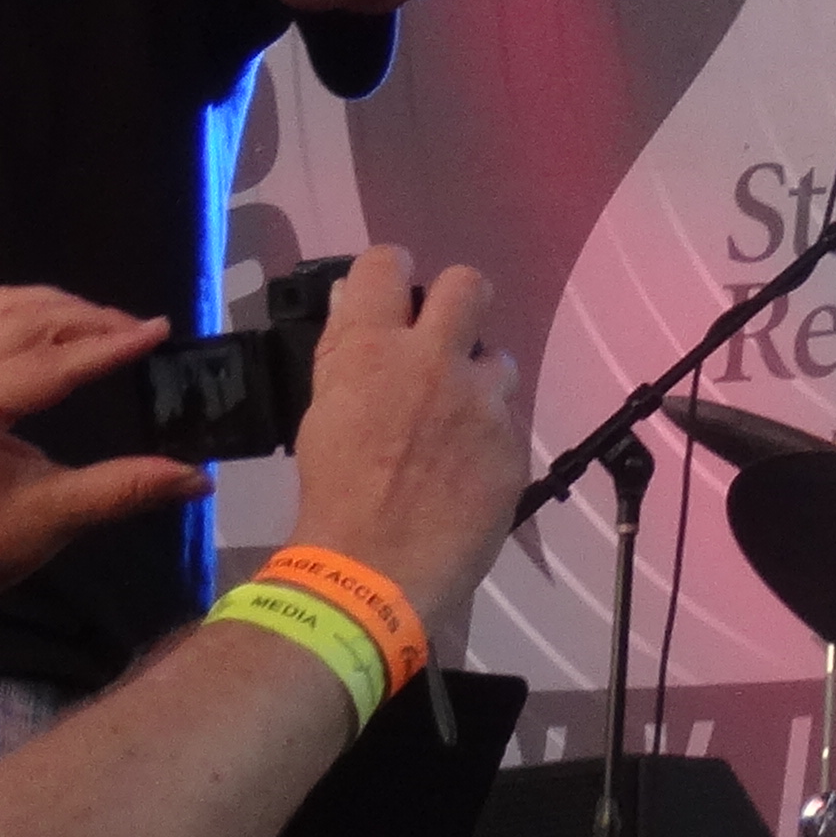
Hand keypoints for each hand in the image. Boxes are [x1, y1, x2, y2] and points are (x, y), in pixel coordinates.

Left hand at [0, 289, 204, 613]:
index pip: (55, 360)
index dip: (112, 344)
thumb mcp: (52, 519)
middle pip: (34, 319)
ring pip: (10, 308)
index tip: (163, 330)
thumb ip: (125, 488)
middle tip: (147, 335)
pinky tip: (60, 330)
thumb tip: (198, 478)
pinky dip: (32, 313)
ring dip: (64, 309)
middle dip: (94, 320)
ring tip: (111, 329)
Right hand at [279, 246, 529, 648]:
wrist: (372, 573)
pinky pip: (506, 420)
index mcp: (375, 349)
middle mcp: (437, 361)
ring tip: (454, 423)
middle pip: (468, 284)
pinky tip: (464, 470)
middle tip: (442, 339)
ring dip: (478, 381)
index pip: (388, 263)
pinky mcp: (513, 445)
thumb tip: (355, 298)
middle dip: (457, 303)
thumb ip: (344, 351)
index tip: (394, 295)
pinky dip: (487, 436)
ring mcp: (483, 403)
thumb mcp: (322, 413)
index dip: (391, 272)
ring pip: (497, 359)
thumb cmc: (331, 494)